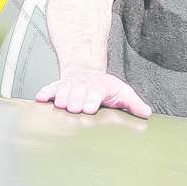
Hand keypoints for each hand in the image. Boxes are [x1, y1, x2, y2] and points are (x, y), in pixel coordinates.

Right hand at [33, 68, 151, 118]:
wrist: (86, 72)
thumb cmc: (105, 87)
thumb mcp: (122, 92)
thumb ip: (133, 103)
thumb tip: (146, 113)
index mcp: (100, 87)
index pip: (95, 93)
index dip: (92, 100)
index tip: (89, 108)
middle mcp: (83, 85)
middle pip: (78, 92)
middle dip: (76, 100)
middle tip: (74, 108)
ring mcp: (69, 85)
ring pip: (63, 90)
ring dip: (61, 97)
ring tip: (60, 105)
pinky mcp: (58, 87)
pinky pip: (50, 88)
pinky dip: (45, 93)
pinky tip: (40, 98)